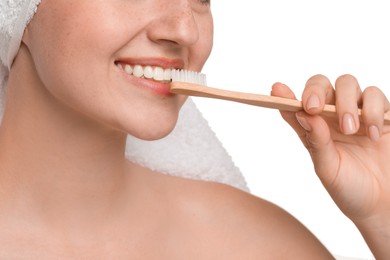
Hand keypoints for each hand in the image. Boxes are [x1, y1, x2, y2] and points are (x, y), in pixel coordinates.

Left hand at [272, 74, 389, 257]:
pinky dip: (373, 109)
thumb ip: (316, 141)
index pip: (295, 106)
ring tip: (351, 130)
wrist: (383, 203)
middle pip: (320, 84)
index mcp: (313, 129)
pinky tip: (373, 134)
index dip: (284, 95)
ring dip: (346, 103)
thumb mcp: (328, 168)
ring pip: (347, 83)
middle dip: (315, 91)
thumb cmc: (350, 188)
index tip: (276, 89)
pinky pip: (375, 94)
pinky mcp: (381, 114)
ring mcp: (356, 112)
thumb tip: (303, 114)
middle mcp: (331, 116)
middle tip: (314, 108)